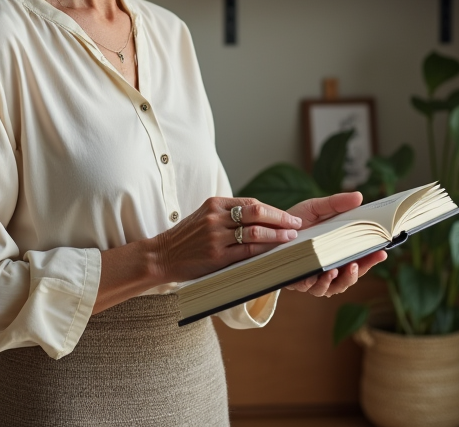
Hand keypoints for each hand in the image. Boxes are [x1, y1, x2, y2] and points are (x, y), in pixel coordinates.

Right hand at [153, 197, 300, 283]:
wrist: (161, 255)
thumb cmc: (186, 238)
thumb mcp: (204, 217)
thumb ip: (228, 215)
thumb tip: (261, 219)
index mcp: (214, 203)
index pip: (251, 203)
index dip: (273, 210)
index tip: (288, 216)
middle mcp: (215, 217)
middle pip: (257, 212)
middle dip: (281, 218)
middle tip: (296, 224)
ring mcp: (215, 236)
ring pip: (255, 232)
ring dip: (277, 235)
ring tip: (291, 238)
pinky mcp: (216, 256)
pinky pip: (246, 251)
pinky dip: (264, 251)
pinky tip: (275, 252)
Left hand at [283, 192, 386, 296]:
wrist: (267, 228)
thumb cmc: (295, 220)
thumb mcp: (317, 208)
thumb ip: (337, 204)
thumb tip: (359, 196)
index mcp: (336, 253)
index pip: (359, 260)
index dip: (371, 259)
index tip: (382, 252)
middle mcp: (327, 268)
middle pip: (349, 278)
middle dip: (357, 273)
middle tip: (358, 264)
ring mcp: (312, 277)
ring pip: (331, 288)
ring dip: (338, 281)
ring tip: (337, 270)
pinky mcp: (296, 281)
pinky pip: (309, 287)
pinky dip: (316, 282)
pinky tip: (319, 274)